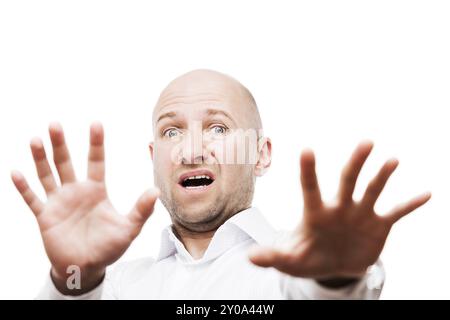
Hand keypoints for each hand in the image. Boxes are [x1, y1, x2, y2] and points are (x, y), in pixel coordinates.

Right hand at [11, 122, 158, 293]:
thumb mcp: (128, 229)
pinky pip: (32, 199)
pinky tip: (16, 173)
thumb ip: (141, 210)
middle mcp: (75, 191)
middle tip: (55, 124)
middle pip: (66, 162)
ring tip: (36, 140)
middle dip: (61, 144)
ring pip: (47, 175)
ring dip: (41, 159)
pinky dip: (24, 187)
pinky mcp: (45, 216)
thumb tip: (156, 191)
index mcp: (96, 190)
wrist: (86, 267)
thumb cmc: (108, 247)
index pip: (96, 161)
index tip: (96, 123)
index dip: (96, 143)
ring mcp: (58, 202)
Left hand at [249, 141, 430, 280]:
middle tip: (366, 143)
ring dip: (383, 176)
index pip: (310, 187)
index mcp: (316, 213)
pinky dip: (410, 205)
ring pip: (373, 189)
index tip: (308, 150)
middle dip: (356, 163)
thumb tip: (250, 257)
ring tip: (393, 160)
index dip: (308, 171)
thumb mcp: (290, 260)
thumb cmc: (309, 258)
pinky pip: (397, 212)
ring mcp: (361, 213)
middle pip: (348, 180)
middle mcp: (340, 207)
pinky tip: (426, 194)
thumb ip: (273, 257)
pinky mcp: (379, 224)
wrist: (334, 266)